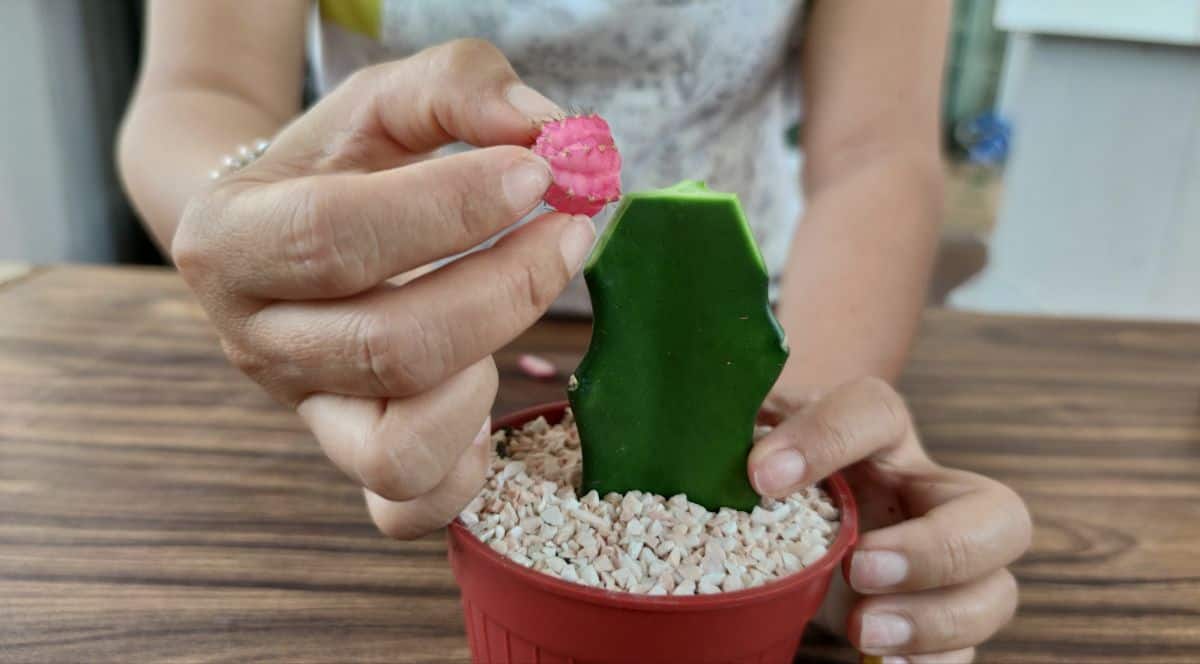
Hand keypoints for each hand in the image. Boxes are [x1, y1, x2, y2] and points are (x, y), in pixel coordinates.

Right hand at [173, 39, 593, 538]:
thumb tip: (546, 133)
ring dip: (480, 382)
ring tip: (505, 319)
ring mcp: (303, 411)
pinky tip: (487, 399)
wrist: (278, 229)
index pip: (336, 236)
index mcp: (232, 239)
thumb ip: (461, 88)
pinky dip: (465, 471)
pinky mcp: (347, 455)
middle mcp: (256, 340)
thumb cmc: (339, 161)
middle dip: (504, 291)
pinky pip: (405, 507)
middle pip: (386, 347)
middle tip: (571, 233)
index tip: (538, 174)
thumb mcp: (382, 99)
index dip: (449, 210)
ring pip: (394, 451)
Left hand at [748, 378, 1031, 661]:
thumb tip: (701, 439)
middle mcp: (927, 495)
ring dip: (936, 619)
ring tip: (863, 631)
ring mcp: (944, 564)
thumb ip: (736, 422)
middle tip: (858, 567)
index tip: (762, 476)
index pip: (874, 411)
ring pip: (995, 591)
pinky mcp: (932, 621)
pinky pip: (964, 651)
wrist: (791, 496)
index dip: (826, 437)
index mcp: (879, 433)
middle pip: (995, 511)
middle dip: (935, 547)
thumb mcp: (755, 429)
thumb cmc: (774, 458)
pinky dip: (934, 662)